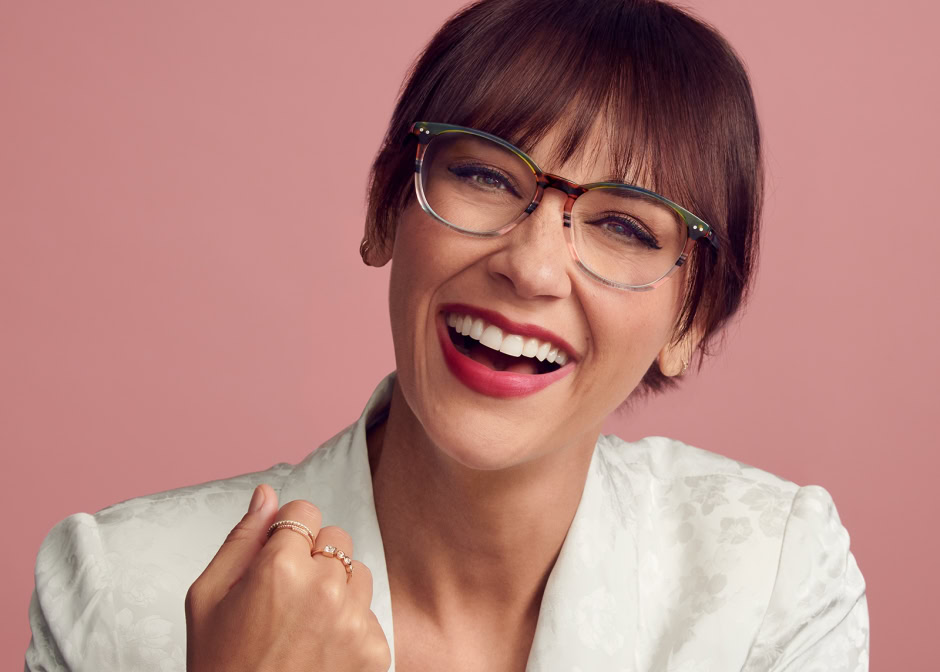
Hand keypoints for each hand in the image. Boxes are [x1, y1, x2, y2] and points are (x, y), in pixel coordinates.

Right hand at [185, 484, 390, 671]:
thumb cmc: (220, 665)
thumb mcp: (208, 598)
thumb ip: (241, 539)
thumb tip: (267, 494)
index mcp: (280, 567)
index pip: (304, 512)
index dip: (286, 534)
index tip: (275, 560)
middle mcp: (326, 587)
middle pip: (336, 538)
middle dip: (313, 558)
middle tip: (286, 599)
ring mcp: (355, 620)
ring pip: (358, 572)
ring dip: (337, 589)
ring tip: (304, 625)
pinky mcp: (375, 649)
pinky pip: (369, 613)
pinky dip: (350, 626)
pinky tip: (320, 650)